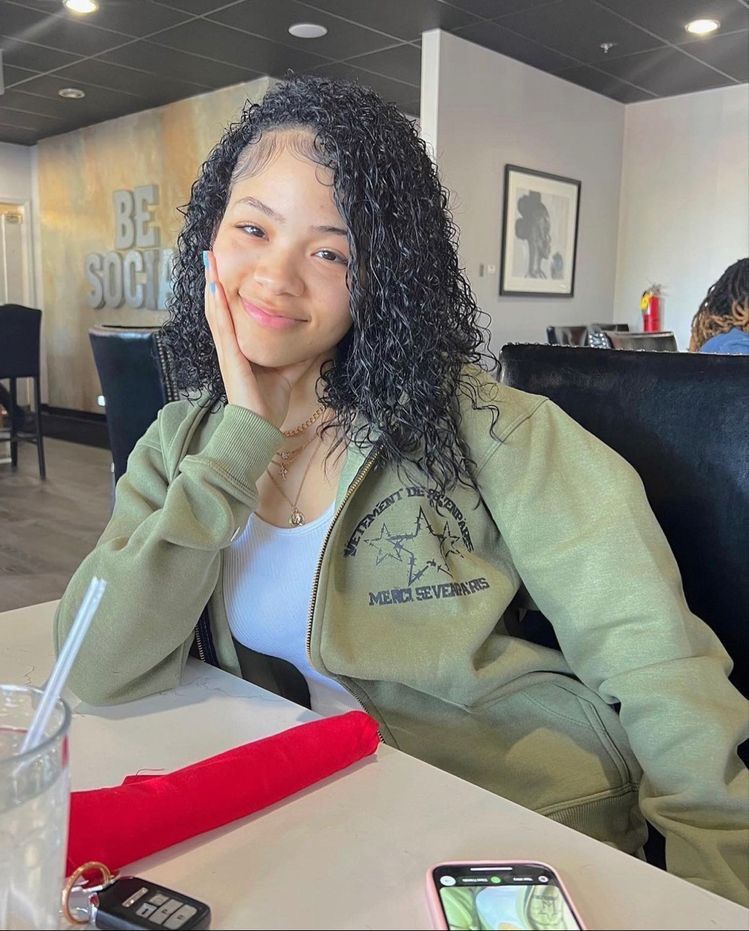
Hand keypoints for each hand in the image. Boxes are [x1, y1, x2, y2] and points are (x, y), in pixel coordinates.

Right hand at [203, 250, 318, 428]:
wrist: (259, 428)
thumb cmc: (268, 404)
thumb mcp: (287, 373)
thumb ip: (297, 356)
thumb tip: (317, 342)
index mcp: (240, 349)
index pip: (231, 313)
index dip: (227, 291)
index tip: (226, 268)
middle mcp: (230, 347)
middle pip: (219, 307)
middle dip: (214, 281)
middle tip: (211, 255)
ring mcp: (227, 352)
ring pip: (216, 312)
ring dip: (211, 285)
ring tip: (209, 262)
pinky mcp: (230, 359)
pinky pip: (223, 329)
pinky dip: (218, 307)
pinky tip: (215, 288)